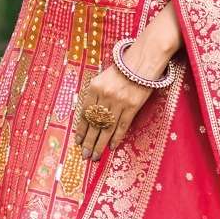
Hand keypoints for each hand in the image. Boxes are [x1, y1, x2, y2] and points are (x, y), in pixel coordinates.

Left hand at [72, 47, 166, 162]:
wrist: (141, 62)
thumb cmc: (121, 70)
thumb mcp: (102, 79)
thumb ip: (95, 96)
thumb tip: (89, 118)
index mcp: (94, 88)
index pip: (84, 114)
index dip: (81, 130)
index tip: (78, 142)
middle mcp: (104, 96)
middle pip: (94, 124)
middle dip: (88, 141)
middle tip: (85, 155)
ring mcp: (118, 102)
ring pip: (107, 128)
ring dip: (100, 144)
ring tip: (96, 156)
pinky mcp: (132, 106)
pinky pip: (122, 126)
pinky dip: (116, 137)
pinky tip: (112, 146)